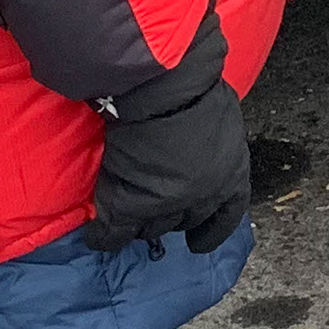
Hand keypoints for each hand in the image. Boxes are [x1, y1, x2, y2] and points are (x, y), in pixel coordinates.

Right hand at [82, 7, 248, 256]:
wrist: (161, 86)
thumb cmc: (192, 88)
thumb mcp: (220, 119)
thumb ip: (213, 146)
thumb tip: (198, 150)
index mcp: (232, 176)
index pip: (226, 217)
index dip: (210, 231)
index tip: (197, 242)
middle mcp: (204, 197)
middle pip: (184, 221)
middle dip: (168, 216)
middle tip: (150, 206)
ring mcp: (168, 204)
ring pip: (150, 227)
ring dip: (138, 221)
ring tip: (124, 210)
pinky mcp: (132, 205)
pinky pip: (114, 231)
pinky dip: (104, 235)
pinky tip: (96, 234)